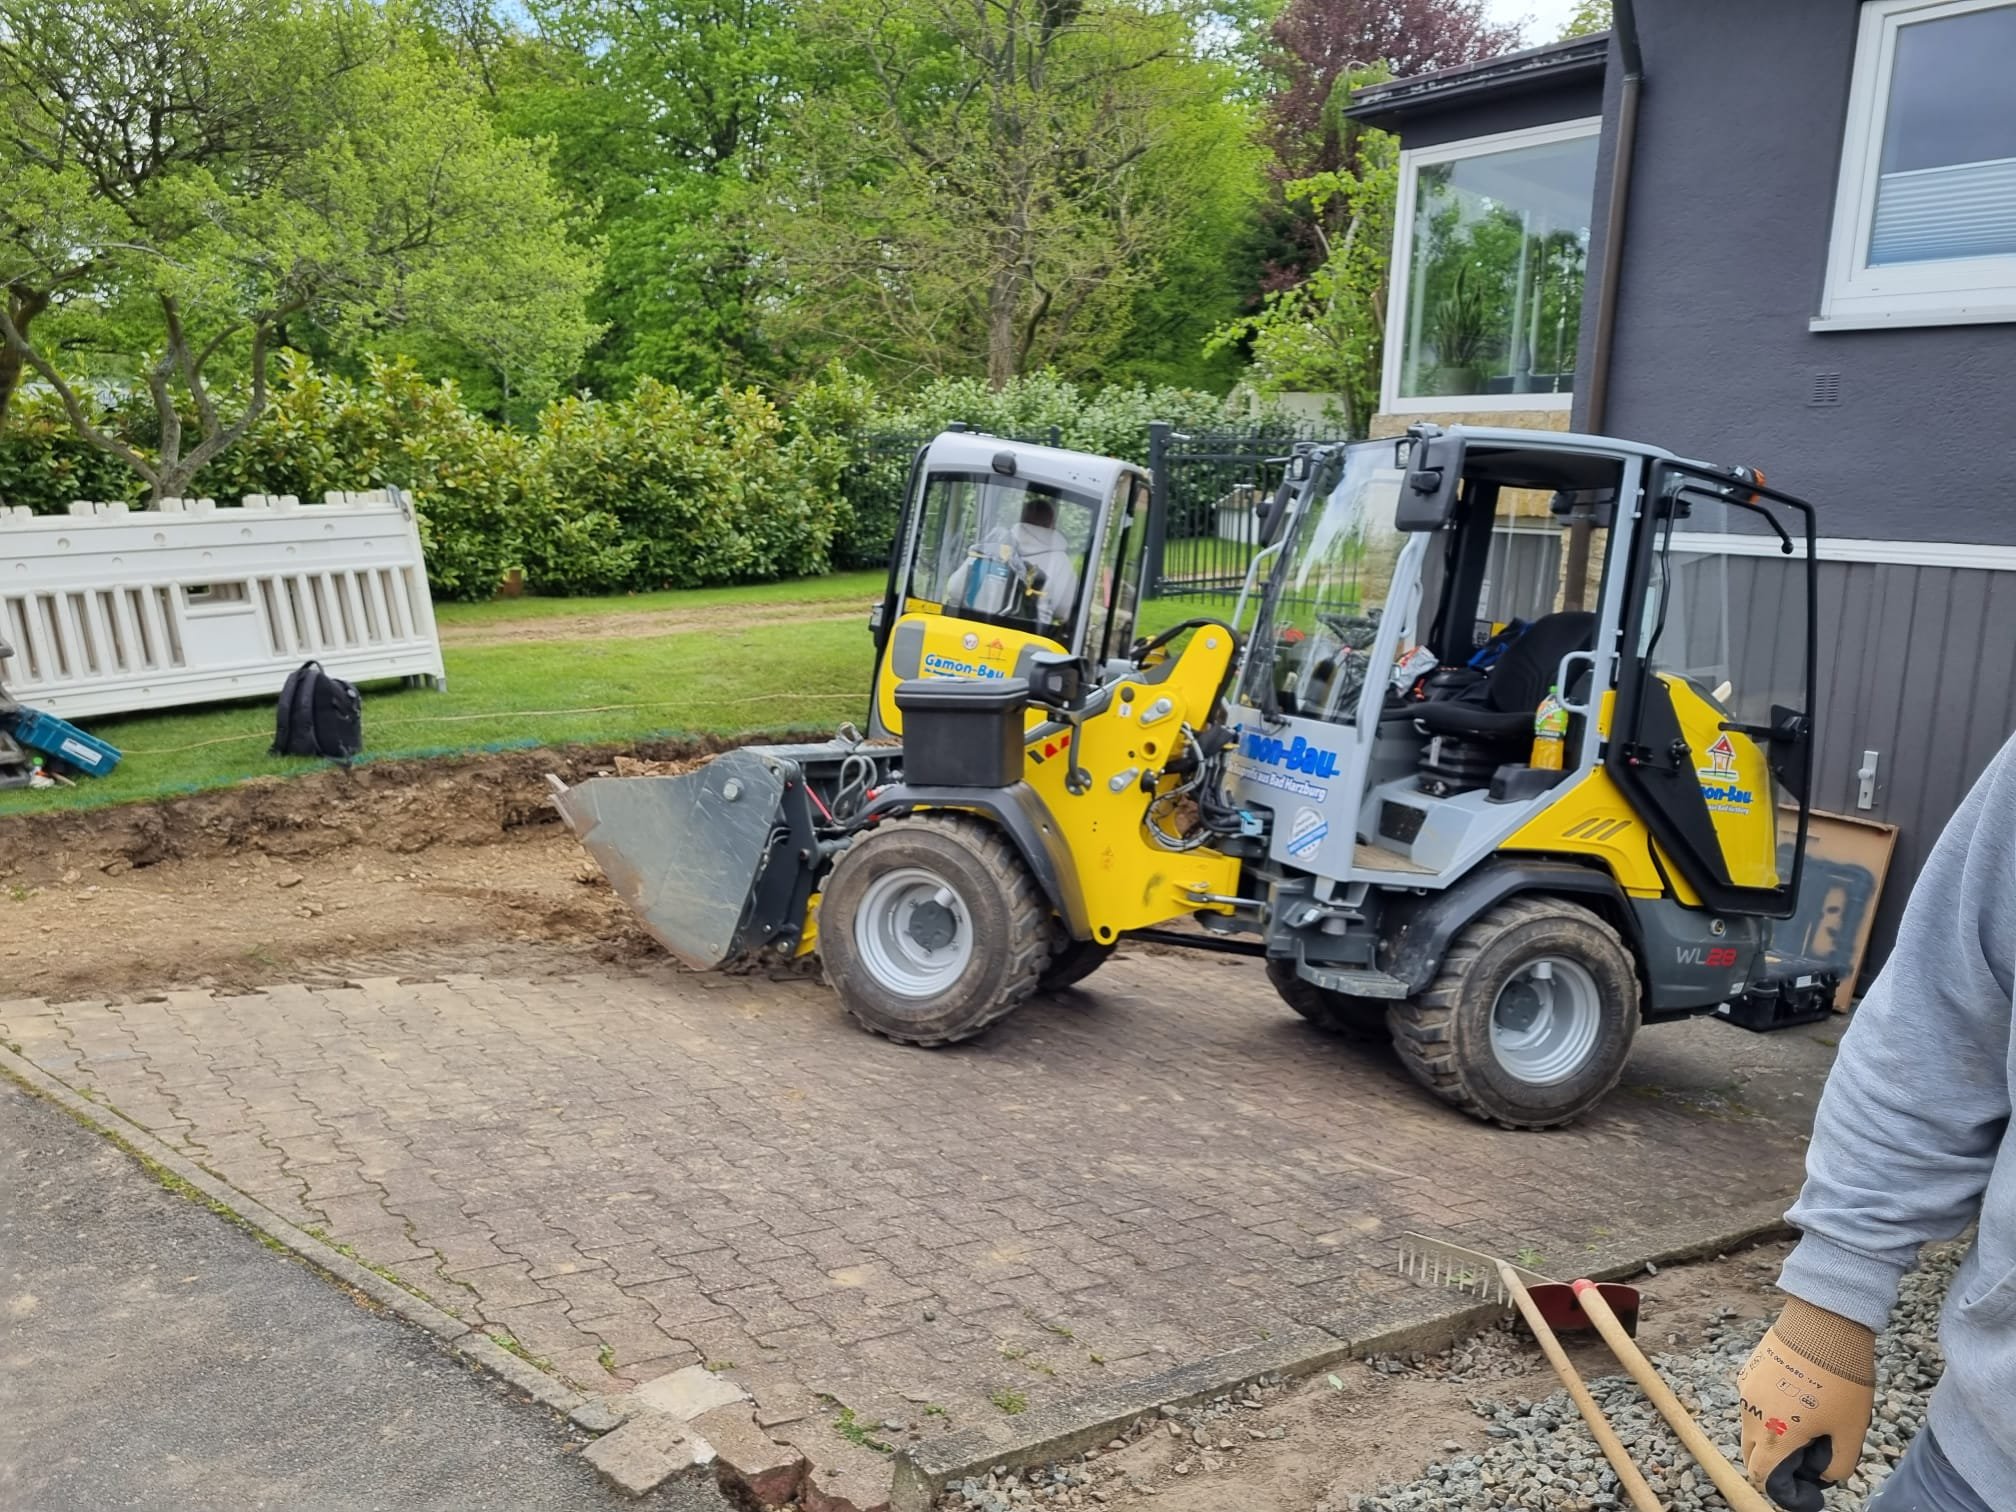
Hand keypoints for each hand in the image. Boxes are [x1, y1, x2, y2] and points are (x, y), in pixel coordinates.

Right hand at [1736, 1297, 1876, 1509]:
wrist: (1825, 1323)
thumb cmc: (1841, 1380)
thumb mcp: (1851, 1431)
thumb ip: (1838, 1465)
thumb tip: (1823, 1473)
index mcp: (1775, 1435)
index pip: (1763, 1479)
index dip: (1787, 1493)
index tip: (1811, 1490)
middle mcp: (1751, 1414)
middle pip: (1752, 1455)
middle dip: (1777, 1466)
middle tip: (1809, 1457)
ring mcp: (1746, 1389)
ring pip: (1752, 1427)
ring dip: (1773, 1436)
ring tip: (1808, 1423)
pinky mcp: (1749, 1370)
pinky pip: (1754, 1402)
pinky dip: (1770, 1411)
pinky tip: (1799, 1398)